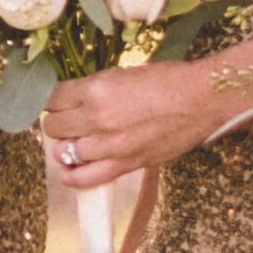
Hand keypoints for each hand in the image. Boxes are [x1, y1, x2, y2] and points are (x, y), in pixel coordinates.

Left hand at [44, 48, 252, 198]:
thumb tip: (73, 99)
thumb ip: (95, 88)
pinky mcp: (125, 164)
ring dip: (66, 146)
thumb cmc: (168, 81)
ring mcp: (110, 144)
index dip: (51, 99)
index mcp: (96, 89)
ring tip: (76, 140)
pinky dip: (72, 176)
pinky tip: (70, 171)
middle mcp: (97, 118)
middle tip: (70, 120)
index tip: (56, 101)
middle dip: (58, 122)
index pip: (52, 98)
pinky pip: (85, 178)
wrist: (202, 100)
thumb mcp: (123, 74)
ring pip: (64, 151)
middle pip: (54, 125)